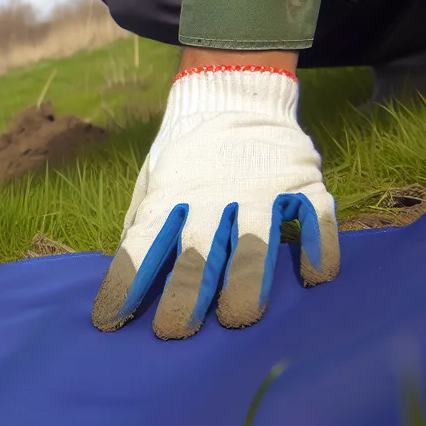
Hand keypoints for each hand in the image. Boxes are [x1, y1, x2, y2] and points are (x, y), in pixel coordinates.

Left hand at [90, 63, 340, 338]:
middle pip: (199, 255)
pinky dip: (317, 251)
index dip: (124, 285)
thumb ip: (145, 226)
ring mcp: (261, 190)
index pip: (142, 246)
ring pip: (256, 245)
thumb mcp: (154, 181)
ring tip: (238, 318)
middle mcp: (213, 196)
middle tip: (173, 332)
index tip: (108, 321)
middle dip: (184, 297)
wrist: (233, 93)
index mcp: (171, 196)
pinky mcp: (302, 184)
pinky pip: (316, 221)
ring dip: (247, 284)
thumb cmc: (186, 154)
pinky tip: (310, 279)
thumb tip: (126, 280)